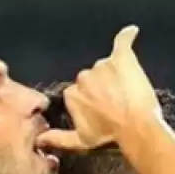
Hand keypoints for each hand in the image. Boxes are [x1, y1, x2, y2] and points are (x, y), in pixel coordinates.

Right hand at [37, 26, 159, 151]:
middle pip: (92, 77)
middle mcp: (83, 77)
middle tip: (116, 103)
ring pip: (107, 67)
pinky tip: (131, 32)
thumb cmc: (108, 135)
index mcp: (71, 94)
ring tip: (128, 94)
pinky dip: (127, 37)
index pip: (79, 91)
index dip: (92, 100)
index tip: (101, 110)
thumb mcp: (80, 141)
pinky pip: (122, 42)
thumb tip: (39, 139)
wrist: (135, 127)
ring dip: (116, 76)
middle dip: (102, 87)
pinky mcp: (121, 58)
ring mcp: (102, 66)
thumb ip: (58, 138)